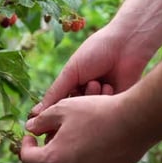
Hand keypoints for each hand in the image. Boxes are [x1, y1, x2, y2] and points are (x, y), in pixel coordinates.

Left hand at [21, 95, 151, 162]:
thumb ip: (41, 120)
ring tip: (66, 149)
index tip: (31, 135)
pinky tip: (86, 151)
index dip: (25, 146)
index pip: (27, 160)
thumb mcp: (63, 108)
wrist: (135, 121)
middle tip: (47, 145)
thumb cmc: (96, 111)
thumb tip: (30, 127)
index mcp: (54, 159)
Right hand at [30, 24, 153, 115]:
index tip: (49, 117)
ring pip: (88, 113)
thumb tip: (35, 114)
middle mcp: (86, 97)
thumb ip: (55, 94)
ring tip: (97, 81)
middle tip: (82, 87)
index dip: (53, 113)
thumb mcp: (70, 72)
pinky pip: (104, 112)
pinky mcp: (117, 104)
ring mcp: (102, 101)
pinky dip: (104, 99)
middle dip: (76, 102)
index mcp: (72, 87)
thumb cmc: (96, 52)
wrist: (126, 44)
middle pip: (73, 114)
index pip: (57, 107)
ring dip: (91, 97)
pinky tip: (108, 85)